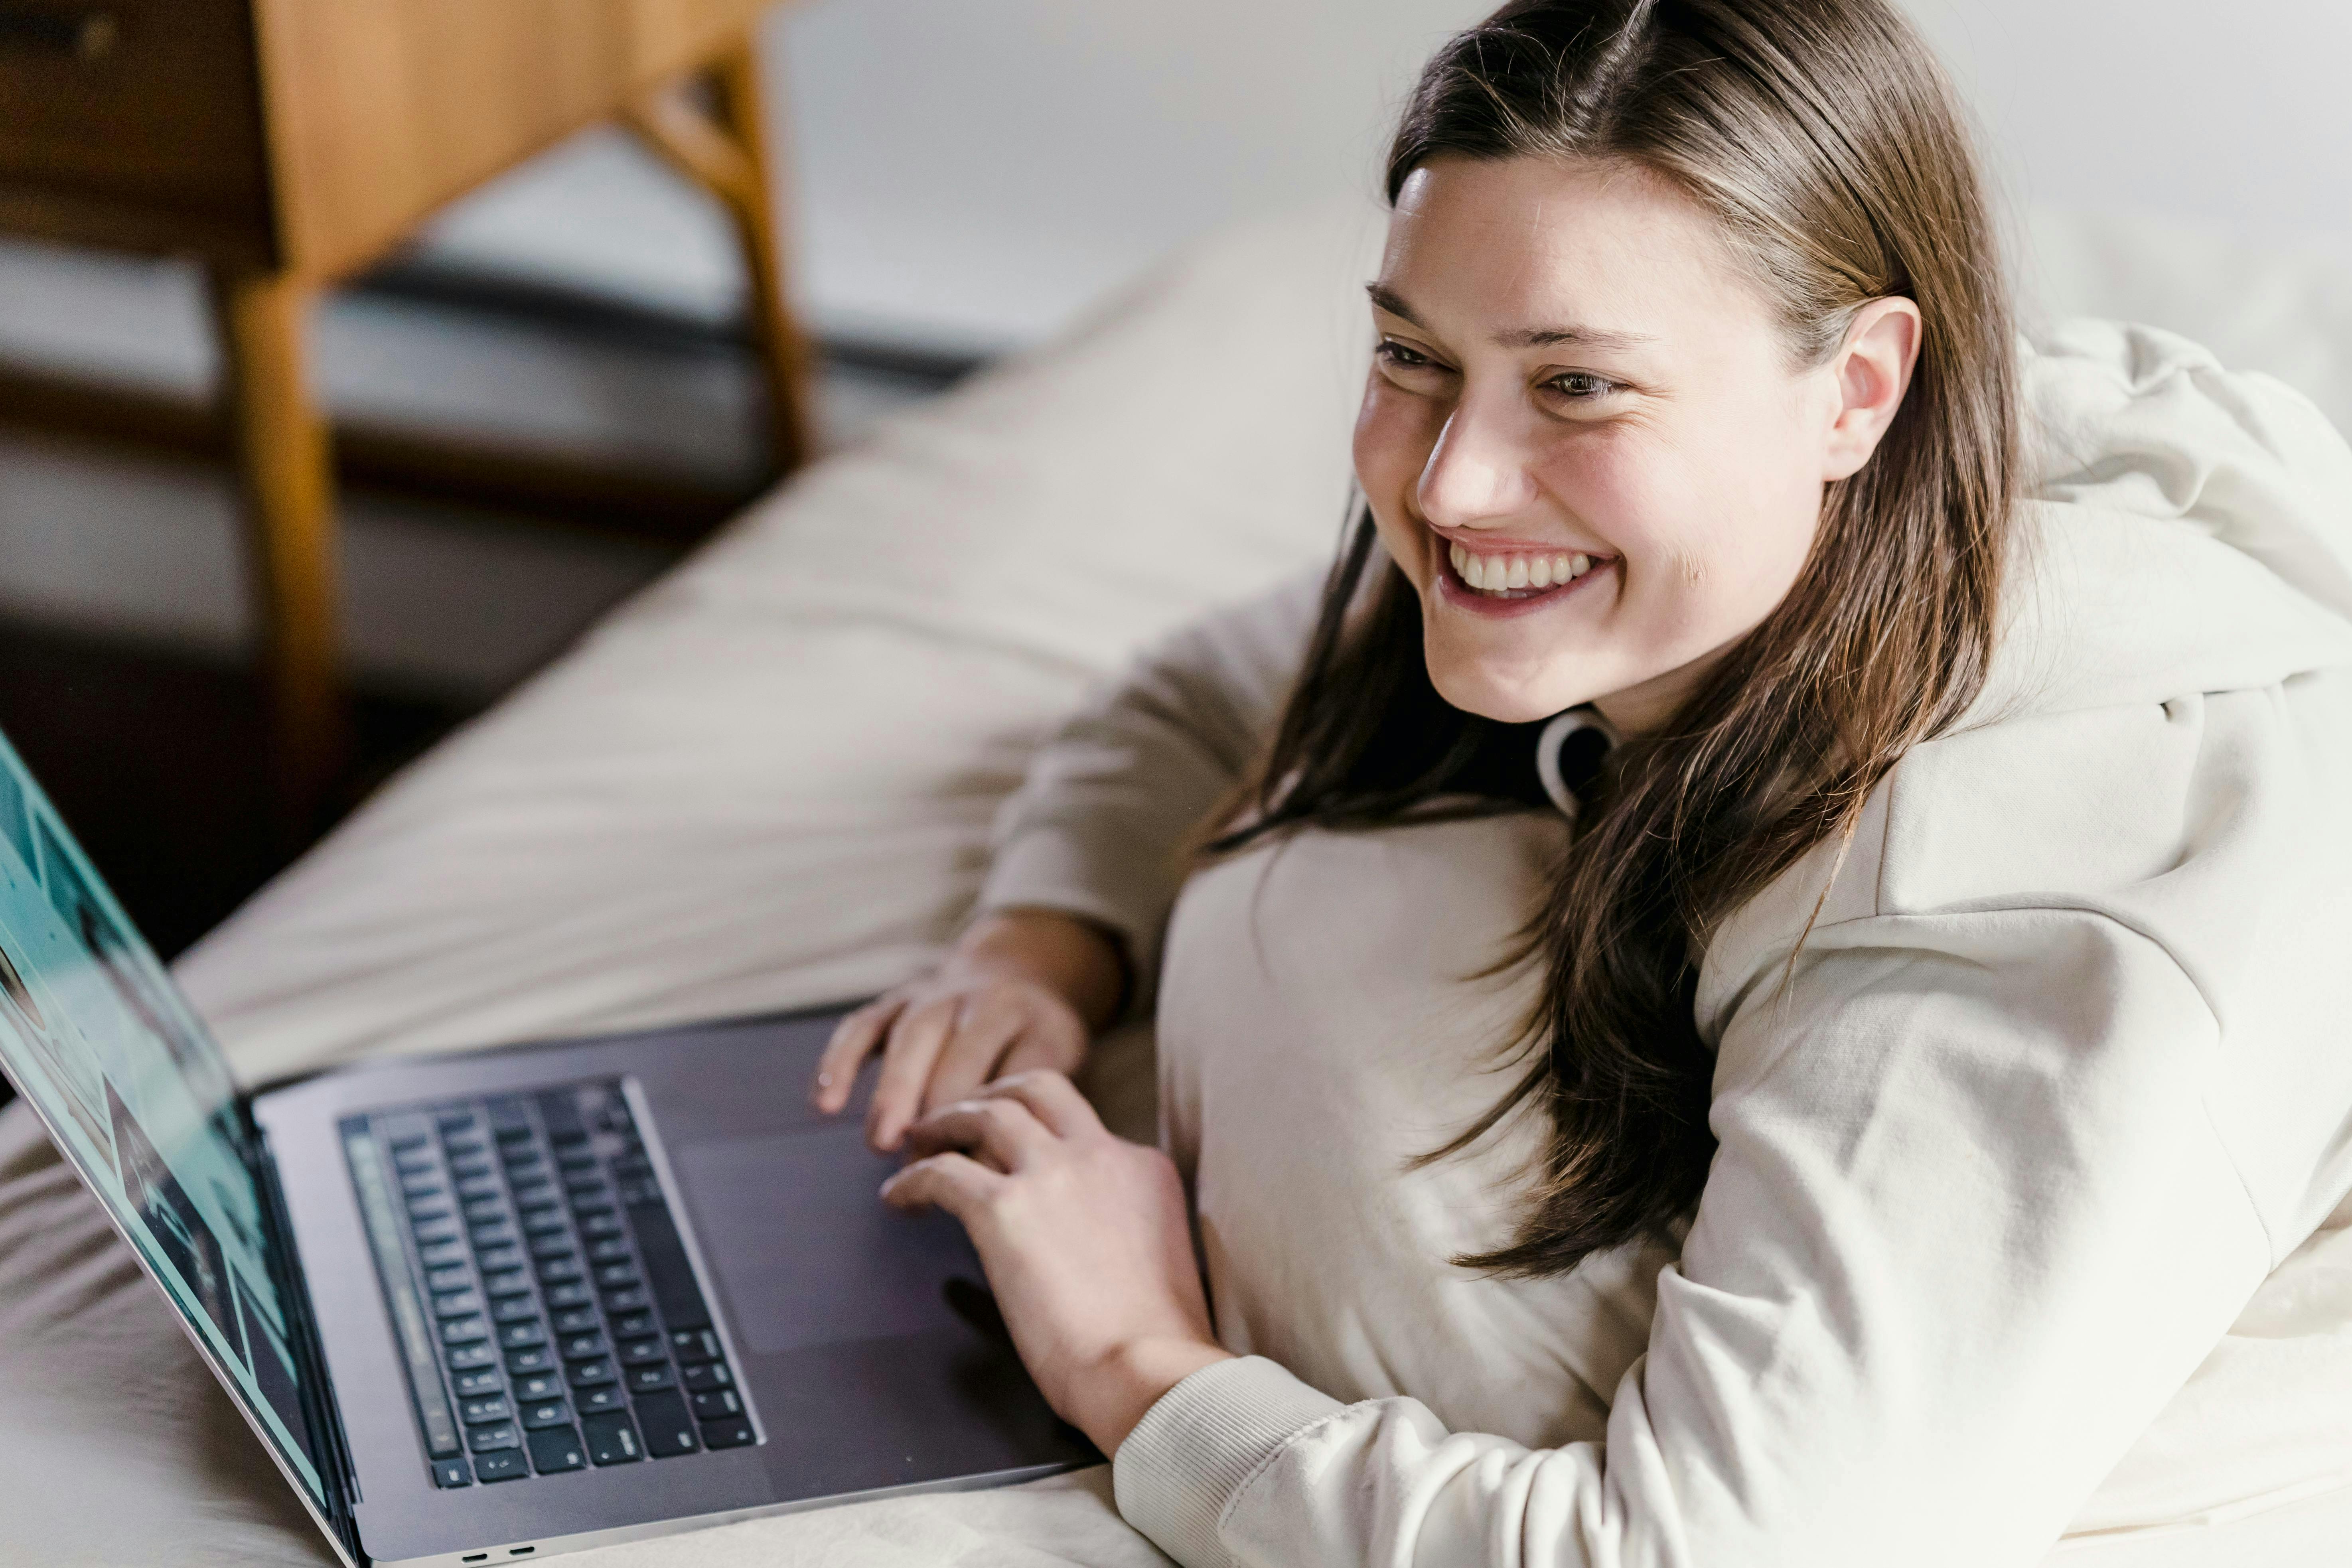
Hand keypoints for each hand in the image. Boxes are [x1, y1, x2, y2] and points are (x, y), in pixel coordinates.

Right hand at [812, 909, 1127, 1151]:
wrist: (1022, 965)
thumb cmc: (1036, 1038)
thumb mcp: (1061, 1064)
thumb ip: (1035, 1109)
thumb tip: (993, 1173)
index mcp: (1038, 1023)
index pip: (1019, 1074)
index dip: (999, 1126)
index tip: (983, 1177)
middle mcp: (986, 1002)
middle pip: (962, 1054)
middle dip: (940, 1112)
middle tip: (921, 1165)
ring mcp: (939, 994)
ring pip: (913, 1037)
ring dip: (894, 1090)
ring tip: (880, 1142)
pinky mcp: (899, 997)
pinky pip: (864, 1026)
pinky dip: (841, 1062)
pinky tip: (825, 1102)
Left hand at [882, 1071, 1232, 1454]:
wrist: (1147, 1370)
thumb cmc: (1156, 1344)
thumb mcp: (1159, 1255)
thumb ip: (1122, 1226)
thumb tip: (1077, 1239)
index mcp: (1143, 1168)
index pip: (1082, 1128)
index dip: (1041, 1137)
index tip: (1015, 1157)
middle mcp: (1099, 1154)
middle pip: (1037, 1088)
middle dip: (994, 1093)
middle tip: (962, 1115)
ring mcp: (1051, 1173)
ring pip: (987, 1112)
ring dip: (946, 1121)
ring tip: (919, 1141)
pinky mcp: (1004, 1207)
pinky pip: (943, 1173)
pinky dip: (913, 1179)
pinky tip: (898, 1197)